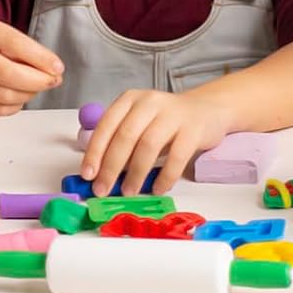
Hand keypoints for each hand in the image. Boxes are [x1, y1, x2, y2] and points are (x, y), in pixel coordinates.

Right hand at [0, 12, 63, 117]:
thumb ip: (16, 47)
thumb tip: (50, 69)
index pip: (13, 42)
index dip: (39, 57)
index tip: (58, 67)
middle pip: (7, 73)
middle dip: (37, 81)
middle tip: (52, 81)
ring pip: (2, 95)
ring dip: (27, 95)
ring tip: (35, 88)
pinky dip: (14, 107)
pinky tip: (19, 98)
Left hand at [80, 90, 235, 195]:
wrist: (205, 110)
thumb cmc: (165, 121)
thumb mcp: (139, 122)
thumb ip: (120, 141)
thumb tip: (100, 173)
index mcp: (129, 100)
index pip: (106, 126)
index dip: (94, 152)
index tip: (87, 175)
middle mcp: (149, 102)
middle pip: (125, 136)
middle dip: (111, 167)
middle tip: (103, 189)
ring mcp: (173, 114)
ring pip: (148, 146)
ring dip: (136, 174)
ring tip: (129, 192)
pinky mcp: (193, 129)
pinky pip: (177, 157)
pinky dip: (165, 176)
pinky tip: (157, 189)